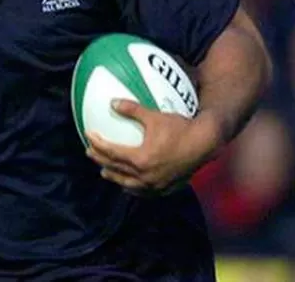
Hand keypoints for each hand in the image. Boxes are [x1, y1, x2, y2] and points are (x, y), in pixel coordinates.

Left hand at [86, 99, 220, 195]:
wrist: (205, 144)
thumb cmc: (180, 128)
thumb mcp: (154, 116)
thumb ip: (132, 110)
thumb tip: (113, 102)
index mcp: (140, 159)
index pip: (111, 153)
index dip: (98, 144)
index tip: (89, 135)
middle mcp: (145, 176)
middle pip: (115, 169)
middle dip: (100, 160)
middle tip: (90, 152)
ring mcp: (155, 185)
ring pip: (128, 184)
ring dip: (114, 177)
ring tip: (105, 171)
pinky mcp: (164, 188)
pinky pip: (143, 191)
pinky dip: (132, 187)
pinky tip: (129, 184)